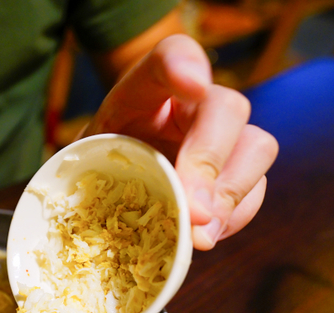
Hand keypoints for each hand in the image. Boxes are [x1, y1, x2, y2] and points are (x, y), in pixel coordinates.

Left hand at [81, 34, 278, 249]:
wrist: (110, 186)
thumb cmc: (94, 165)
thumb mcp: (78, 158)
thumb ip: (89, 171)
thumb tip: (100, 212)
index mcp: (151, 87)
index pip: (171, 56)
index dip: (185, 66)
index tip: (192, 86)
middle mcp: (196, 103)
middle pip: (226, 108)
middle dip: (209, 160)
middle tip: (193, 209)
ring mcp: (224, 137)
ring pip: (255, 148)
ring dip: (229, 196)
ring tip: (199, 235)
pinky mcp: (238, 174)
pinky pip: (254, 192)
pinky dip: (232, 218)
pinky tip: (202, 237)